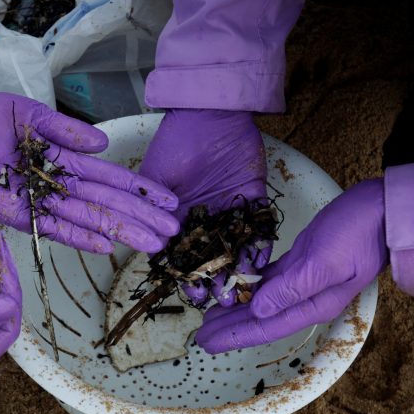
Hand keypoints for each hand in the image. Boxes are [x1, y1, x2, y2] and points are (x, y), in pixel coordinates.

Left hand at [0, 92, 178, 253]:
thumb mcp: (29, 114)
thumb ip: (63, 130)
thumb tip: (104, 144)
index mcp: (61, 157)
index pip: (108, 176)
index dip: (138, 189)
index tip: (169, 201)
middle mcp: (53, 183)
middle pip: (104, 202)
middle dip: (138, 217)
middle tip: (172, 232)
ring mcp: (35, 200)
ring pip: (85, 218)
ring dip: (118, 231)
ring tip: (151, 243)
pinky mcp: (12, 213)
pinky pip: (49, 227)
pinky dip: (76, 236)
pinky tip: (104, 244)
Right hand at [140, 109, 269, 304]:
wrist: (209, 112)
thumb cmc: (176, 141)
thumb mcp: (155, 178)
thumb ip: (152, 209)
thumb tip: (151, 246)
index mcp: (177, 215)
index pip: (181, 254)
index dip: (187, 275)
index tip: (192, 293)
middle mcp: (204, 218)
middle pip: (211, 257)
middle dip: (216, 280)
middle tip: (223, 300)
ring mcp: (230, 210)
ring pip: (236, 248)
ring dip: (239, 269)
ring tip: (244, 291)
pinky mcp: (253, 200)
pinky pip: (259, 228)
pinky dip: (261, 245)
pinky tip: (262, 264)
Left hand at [195, 179, 386, 353]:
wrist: (385, 210)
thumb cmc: (358, 234)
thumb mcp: (323, 261)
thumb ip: (292, 288)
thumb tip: (259, 310)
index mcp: (313, 304)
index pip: (265, 326)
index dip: (234, 336)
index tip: (206, 343)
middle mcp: (307, 297)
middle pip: (260, 317)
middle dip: (230, 327)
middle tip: (199, 335)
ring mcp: (305, 279)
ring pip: (262, 299)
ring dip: (237, 307)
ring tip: (211, 315)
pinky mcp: (303, 260)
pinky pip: (270, 279)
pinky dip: (251, 284)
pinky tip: (237, 286)